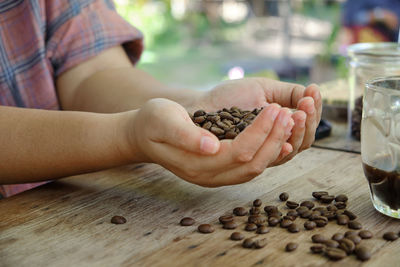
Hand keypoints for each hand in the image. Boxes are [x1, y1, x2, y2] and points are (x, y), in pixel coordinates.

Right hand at [127, 98, 293, 186]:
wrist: (143, 134)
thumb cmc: (152, 122)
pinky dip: (267, 152)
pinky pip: (250, 167)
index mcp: (196, 164)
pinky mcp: (220, 170)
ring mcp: (216, 176)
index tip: (274, 108)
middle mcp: (209, 176)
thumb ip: (186, 135)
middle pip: (253, 164)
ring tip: (288, 121)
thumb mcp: (164, 120)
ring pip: (255, 168)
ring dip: (275, 146)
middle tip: (289, 114)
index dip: (261, 132)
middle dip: (275, 138)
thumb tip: (211, 146)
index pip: (240, 152)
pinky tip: (277, 136)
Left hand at [193, 78, 321, 163]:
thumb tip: (312, 94)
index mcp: (278, 132)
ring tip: (295, 111)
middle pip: (299, 144)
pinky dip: (274, 140)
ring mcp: (255, 155)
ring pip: (285, 154)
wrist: (198, 103)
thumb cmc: (229, 97)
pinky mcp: (238, 160)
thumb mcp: (263, 90)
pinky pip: (262, 156)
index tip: (314, 92)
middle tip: (307, 104)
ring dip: (293, 132)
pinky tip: (282, 122)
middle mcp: (269, 147)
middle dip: (307, 123)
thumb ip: (287, 93)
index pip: (304, 131)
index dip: (313, 114)